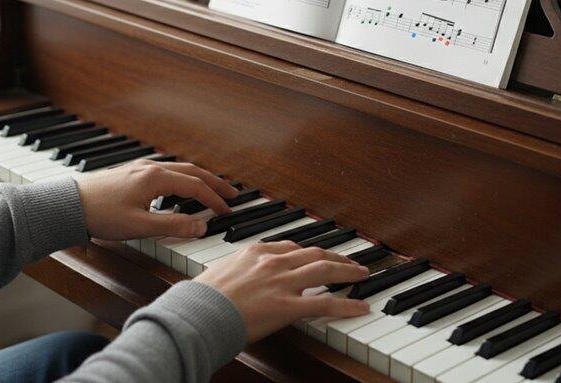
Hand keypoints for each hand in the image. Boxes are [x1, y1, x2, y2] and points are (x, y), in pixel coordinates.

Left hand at [74, 159, 238, 239]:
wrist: (69, 204)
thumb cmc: (100, 214)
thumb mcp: (140, 226)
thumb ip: (173, 226)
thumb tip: (201, 226)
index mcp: (156, 178)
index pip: (195, 187)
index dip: (214, 200)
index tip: (226, 211)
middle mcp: (151, 168)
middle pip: (192, 172)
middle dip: (213, 183)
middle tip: (231, 193)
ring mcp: (140, 169)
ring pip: (179, 170)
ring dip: (198, 179)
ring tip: (210, 189)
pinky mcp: (131, 173)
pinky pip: (166, 172)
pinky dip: (182, 179)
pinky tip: (177, 189)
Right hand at [195, 241, 370, 341]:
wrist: (198, 314)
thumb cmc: (201, 299)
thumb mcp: (219, 274)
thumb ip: (237, 272)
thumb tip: (237, 279)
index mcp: (256, 252)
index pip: (291, 246)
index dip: (310, 251)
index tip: (319, 254)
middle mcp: (273, 262)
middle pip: (315, 253)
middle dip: (337, 256)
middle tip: (351, 261)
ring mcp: (282, 283)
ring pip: (325, 270)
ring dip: (348, 271)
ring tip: (362, 274)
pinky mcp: (288, 306)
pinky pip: (326, 303)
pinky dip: (347, 304)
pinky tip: (360, 306)